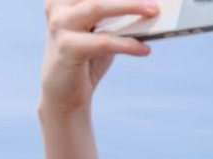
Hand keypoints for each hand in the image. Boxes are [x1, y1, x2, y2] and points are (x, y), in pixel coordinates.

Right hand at [40, 0, 156, 113]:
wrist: (64, 95)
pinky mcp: (66, 47)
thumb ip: (117, 17)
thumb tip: (149, 7)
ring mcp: (59, 25)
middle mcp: (58, 5)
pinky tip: (144, 49)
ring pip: (97, 7)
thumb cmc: (87, 59)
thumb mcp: (103, 32)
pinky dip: (126, 44)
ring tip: (154, 10)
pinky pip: (103, 41)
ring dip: (129, 6)